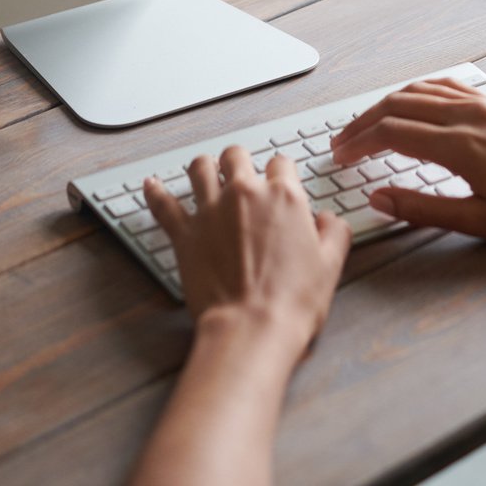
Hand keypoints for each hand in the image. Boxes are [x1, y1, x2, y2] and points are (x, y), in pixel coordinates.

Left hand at [146, 148, 350, 360]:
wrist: (253, 330)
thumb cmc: (290, 303)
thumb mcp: (330, 265)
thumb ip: (334, 232)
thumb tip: (328, 219)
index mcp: (284, 197)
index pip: (281, 163)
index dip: (281, 173)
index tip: (279, 183)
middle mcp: (245, 194)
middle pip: (237, 155)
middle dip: (239, 162)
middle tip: (240, 175)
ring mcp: (212, 211)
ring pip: (200, 168)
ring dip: (203, 168)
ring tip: (204, 173)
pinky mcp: (186, 234)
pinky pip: (164, 205)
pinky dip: (156, 193)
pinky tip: (151, 186)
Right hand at [331, 77, 485, 246]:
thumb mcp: (480, 222)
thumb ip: (423, 209)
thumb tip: (380, 199)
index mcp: (462, 144)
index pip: (392, 132)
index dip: (359, 144)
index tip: (340, 158)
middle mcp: (469, 115)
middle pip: (399, 105)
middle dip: (364, 122)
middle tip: (342, 144)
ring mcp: (484, 104)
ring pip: (419, 90)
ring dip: (386, 104)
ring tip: (366, 125)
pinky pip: (445, 86)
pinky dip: (416, 93)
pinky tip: (410, 104)